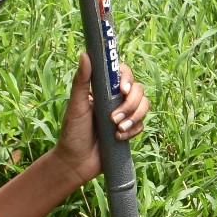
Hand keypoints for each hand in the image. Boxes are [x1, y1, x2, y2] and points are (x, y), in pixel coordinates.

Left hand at [54, 54, 151, 183]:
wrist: (76, 163)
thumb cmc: (72, 132)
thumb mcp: (76, 106)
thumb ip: (81, 81)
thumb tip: (85, 54)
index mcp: (102, 90)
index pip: (122, 74)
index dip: (127, 78)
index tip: (122, 89)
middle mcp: (115, 100)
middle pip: (138, 90)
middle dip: (130, 104)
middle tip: (114, 118)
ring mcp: (123, 115)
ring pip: (144, 106)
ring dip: (134, 117)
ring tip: (117, 128)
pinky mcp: (129, 130)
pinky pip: (141, 125)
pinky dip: (132, 130)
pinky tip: (118, 137)